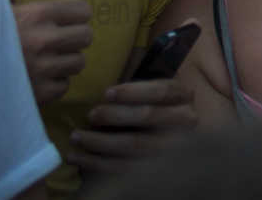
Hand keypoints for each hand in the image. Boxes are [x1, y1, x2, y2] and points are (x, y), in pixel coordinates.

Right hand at [4, 0, 93, 103]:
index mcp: (38, 14)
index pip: (84, 11)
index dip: (73, 16)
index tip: (58, 21)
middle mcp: (44, 40)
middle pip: (86, 37)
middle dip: (71, 39)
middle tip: (51, 41)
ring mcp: (43, 69)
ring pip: (78, 62)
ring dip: (63, 62)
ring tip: (41, 59)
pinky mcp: (40, 94)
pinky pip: (65, 85)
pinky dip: (53, 84)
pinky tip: (34, 78)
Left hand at [70, 77, 197, 172]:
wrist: (169, 143)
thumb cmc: (156, 111)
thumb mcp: (156, 96)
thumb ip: (138, 94)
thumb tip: (104, 96)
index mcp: (183, 97)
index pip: (161, 91)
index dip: (133, 91)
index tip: (106, 93)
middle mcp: (185, 121)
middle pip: (148, 116)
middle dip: (115, 115)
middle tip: (90, 115)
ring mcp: (172, 147)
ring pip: (134, 144)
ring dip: (99, 141)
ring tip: (76, 137)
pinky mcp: (154, 169)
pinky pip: (122, 167)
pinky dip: (95, 162)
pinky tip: (76, 157)